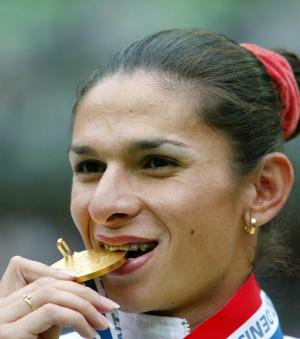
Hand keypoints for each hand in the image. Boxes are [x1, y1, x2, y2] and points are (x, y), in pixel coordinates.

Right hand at [0, 256, 117, 338]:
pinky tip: (89, 332)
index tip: (98, 296)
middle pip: (50, 285)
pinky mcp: (10, 335)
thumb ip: (59, 311)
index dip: (75, 286)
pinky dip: (77, 318)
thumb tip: (89, 300)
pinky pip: (51, 312)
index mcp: (10, 305)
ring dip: (84, 305)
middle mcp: (2, 310)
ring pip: (52, 294)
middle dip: (85, 293)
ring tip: (102, 322)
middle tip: (108, 307)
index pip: (45, 282)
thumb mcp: (45, 331)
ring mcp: (3, 322)